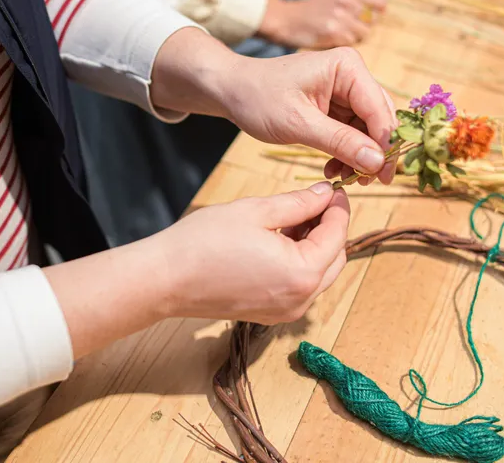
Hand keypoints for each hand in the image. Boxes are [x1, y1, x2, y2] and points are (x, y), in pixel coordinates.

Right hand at [45, 182, 349, 358]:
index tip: (332, 189)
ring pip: (319, 274)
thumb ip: (299, 202)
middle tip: (314, 200)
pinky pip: (299, 286)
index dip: (337, 207)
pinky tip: (278, 241)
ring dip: (315, 246)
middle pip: (335, 258)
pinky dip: (299, 263)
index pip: (337, 234)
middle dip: (330, 228)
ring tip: (291, 218)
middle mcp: (301, 299)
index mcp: (303, 273)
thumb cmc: (205, 242)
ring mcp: (287, 311)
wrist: (166, 279)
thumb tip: (326, 194)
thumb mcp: (257, 211)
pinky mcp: (271, 314)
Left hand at [150, 29, 397, 184]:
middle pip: (378, 119)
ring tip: (344, 180)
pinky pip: (351, 134)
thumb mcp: (298, 123)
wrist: (232, 91)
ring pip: (367, 131)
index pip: (379, 109)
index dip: (385, 144)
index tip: (383, 176)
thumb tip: (377, 162)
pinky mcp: (336, 106)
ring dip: (358, 157)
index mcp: (347, 67)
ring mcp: (345, 91)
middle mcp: (352, 74)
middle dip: (373, 153)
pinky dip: (345, 154)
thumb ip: (340, 142)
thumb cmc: (258, 98)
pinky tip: (332, 171)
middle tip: (366, 183)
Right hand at [258, 0, 386, 48]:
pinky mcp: (334, 33)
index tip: (369, 16)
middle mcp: (347, 0)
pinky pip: (351, 42)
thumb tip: (381, 12)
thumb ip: (357, 0)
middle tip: (348, 26)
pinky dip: (343, 43)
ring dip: (354, 36)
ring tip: (339, 32)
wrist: (287, 20)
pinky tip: (332, 38)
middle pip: (373, 20)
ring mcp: (341, 17)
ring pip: (364, 33)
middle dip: (364, 25)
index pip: (380, 1)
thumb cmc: (313, 10)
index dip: (376, 11)